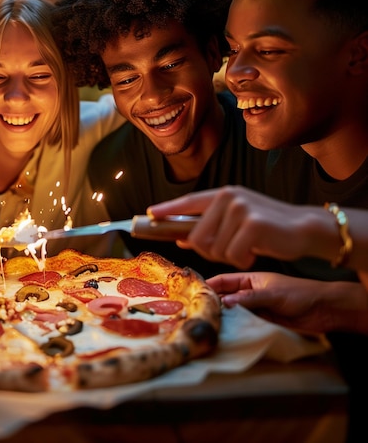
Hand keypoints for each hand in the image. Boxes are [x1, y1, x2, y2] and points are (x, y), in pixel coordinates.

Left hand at [147, 186, 337, 269]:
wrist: (305, 228)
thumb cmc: (269, 228)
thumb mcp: (237, 222)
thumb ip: (211, 227)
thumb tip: (182, 240)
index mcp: (223, 194)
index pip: (188, 202)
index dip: (168, 209)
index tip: (150, 214)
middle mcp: (228, 197)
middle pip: (197, 237)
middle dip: (209, 252)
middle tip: (230, 251)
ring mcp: (240, 209)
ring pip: (214, 249)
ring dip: (229, 257)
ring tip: (246, 248)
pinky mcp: (252, 225)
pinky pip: (232, 255)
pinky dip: (242, 261)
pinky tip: (255, 253)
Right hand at [208, 271, 367, 334]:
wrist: (325, 310)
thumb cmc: (301, 294)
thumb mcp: (272, 294)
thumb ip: (249, 298)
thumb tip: (225, 302)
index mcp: (250, 279)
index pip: (223, 280)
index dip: (208, 285)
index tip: (193, 292)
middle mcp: (249, 293)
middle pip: (225, 297)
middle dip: (212, 303)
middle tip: (196, 312)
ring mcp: (255, 309)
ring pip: (233, 313)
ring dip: (224, 318)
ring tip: (209, 324)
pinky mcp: (262, 323)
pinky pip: (244, 324)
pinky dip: (236, 328)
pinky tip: (227, 333)